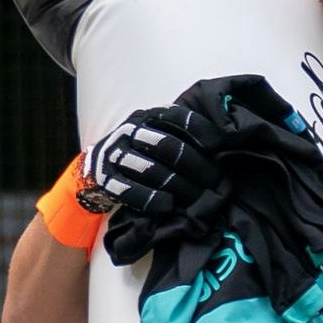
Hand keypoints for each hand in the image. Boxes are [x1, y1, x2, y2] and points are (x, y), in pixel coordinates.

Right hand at [81, 102, 232, 264]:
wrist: (95, 169)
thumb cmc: (141, 153)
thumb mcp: (158, 135)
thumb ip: (184, 135)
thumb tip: (227, 141)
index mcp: (148, 116)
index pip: (176, 116)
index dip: (200, 130)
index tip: (219, 147)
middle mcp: (130, 130)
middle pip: (167, 146)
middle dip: (195, 166)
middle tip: (214, 182)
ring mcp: (115, 153)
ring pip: (150, 169)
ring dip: (178, 186)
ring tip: (197, 199)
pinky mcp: (105, 177)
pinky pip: (129, 190)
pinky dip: (151, 199)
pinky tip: (169, 206)